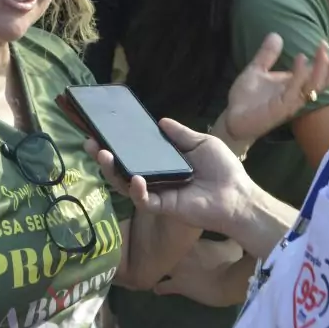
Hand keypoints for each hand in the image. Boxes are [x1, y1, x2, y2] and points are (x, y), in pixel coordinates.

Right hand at [85, 119, 255, 236]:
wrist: (238, 196)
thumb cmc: (223, 169)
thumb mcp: (201, 143)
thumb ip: (179, 134)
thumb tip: (159, 120)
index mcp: (164, 163)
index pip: (136, 153)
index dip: (119, 144)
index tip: (103, 131)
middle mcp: (156, 178)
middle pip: (123, 168)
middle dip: (104, 157)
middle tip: (90, 142)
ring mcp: (158, 193)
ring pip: (126, 184)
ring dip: (112, 170)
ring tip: (101, 154)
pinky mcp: (163, 207)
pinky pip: (144, 200)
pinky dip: (137, 190)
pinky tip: (135, 178)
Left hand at [153, 239, 245, 306]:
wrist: (228, 283)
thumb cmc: (230, 260)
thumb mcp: (230, 244)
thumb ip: (225, 236)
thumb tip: (227, 230)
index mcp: (188, 239)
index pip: (172, 232)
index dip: (169, 234)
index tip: (168, 234)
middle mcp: (178, 251)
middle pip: (159, 246)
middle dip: (157, 248)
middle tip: (157, 250)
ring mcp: (175, 269)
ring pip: (156, 265)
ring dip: (155, 267)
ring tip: (153, 269)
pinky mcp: (177, 286)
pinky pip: (161, 287)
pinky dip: (159, 288)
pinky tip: (157, 288)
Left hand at [222, 33, 328, 142]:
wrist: (231, 119)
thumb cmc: (247, 98)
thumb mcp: (257, 70)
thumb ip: (267, 54)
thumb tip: (276, 34)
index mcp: (296, 83)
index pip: (322, 70)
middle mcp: (299, 93)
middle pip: (326, 78)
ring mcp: (292, 102)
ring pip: (314, 86)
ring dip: (321, 67)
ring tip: (323, 48)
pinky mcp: (282, 109)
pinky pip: (295, 92)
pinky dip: (299, 75)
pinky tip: (301, 59)